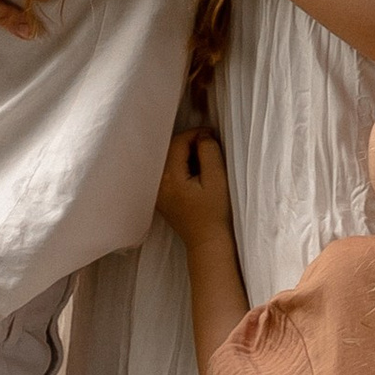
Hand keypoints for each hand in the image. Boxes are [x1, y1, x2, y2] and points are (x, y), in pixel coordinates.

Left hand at [156, 126, 234, 245]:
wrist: (207, 240)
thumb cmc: (214, 213)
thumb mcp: (217, 178)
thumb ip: (209, 151)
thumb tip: (202, 136)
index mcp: (170, 177)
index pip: (178, 142)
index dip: (195, 134)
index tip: (211, 135)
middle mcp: (158, 182)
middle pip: (169, 149)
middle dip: (189, 142)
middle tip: (208, 145)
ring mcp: (157, 190)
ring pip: (168, 158)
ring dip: (184, 153)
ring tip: (203, 159)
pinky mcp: (161, 196)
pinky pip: (168, 171)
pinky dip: (180, 164)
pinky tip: (195, 171)